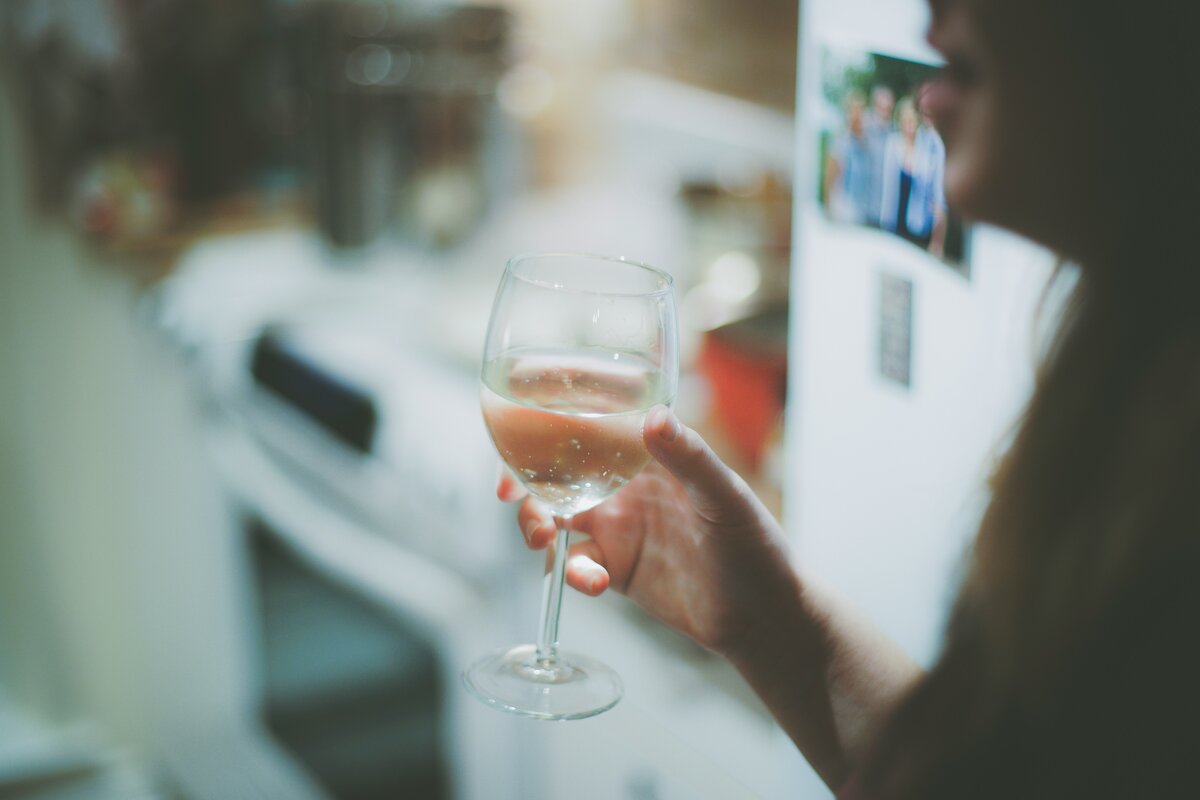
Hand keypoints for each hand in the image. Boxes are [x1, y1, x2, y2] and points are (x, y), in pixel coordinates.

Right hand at [498, 405, 795, 656]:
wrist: (764, 618)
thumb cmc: (757, 546)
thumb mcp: (725, 497)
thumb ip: (689, 458)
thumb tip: (655, 417)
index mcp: (651, 457)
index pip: (592, 429)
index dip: (550, 429)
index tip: (521, 436)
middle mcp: (628, 487)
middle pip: (560, 474)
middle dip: (528, 481)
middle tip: (511, 496)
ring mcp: (620, 530)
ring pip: (557, 519)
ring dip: (538, 526)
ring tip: (541, 541)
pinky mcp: (616, 570)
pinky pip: (577, 565)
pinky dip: (574, 572)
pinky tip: (594, 583)